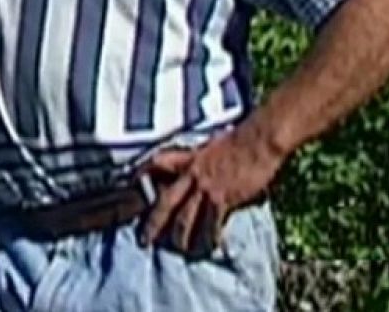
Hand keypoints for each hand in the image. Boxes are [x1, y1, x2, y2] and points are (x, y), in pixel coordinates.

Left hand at [137, 128, 285, 255]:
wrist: (258, 140)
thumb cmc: (240, 139)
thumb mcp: (210, 144)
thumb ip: (199, 156)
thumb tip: (198, 163)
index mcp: (188, 159)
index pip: (159, 164)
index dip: (142, 173)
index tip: (130, 182)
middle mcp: (192, 175)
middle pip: (166, 201)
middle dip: (153, 222)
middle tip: (145, 239)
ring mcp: (206, 187)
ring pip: (185, 217)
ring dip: (180, 235)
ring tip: (179, 248)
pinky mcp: (223, 198)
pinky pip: (212, 223)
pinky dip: (210, 236)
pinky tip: (209, 246)